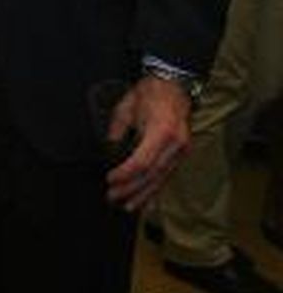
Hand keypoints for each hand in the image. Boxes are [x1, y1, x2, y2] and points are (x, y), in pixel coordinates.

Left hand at [106, 75, 191, 210]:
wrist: (173, 85)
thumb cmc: (148, 94)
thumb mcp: (125, 109)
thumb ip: (116, 132)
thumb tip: (110, 152)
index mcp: (161, 132)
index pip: (142, 162)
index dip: (125, 174)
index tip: (110, 180)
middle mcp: (175, 144)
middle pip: (152, 174)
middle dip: (132, 189)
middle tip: (113, 198)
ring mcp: (182, 150)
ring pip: (162, 178)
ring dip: (144, 194)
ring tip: (128, 206)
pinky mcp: (182, 153)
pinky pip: (167, 174)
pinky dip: (155, 187)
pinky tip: (147, 199)